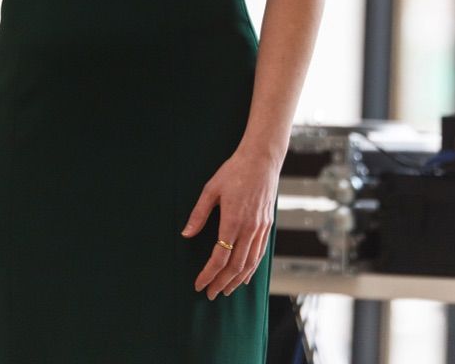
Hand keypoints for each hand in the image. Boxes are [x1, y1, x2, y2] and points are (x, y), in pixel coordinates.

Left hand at [180, 145, 279, 298]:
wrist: (261, 159)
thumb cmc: (234, 171)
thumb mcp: (211, 189)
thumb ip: (198, 214)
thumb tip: (186, 234)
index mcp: (233, 220)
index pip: (220, 257)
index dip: (208, 274)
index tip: (199, 284)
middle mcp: (249, 228)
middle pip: (235, 266)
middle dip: (221, 283)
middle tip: (210, 294)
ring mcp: (261, 228)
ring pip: (250, 263)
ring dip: (237, 281)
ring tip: (225, 290)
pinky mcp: (268, 225)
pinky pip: (260, 254)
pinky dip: (252, 269)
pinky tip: (245, 276)